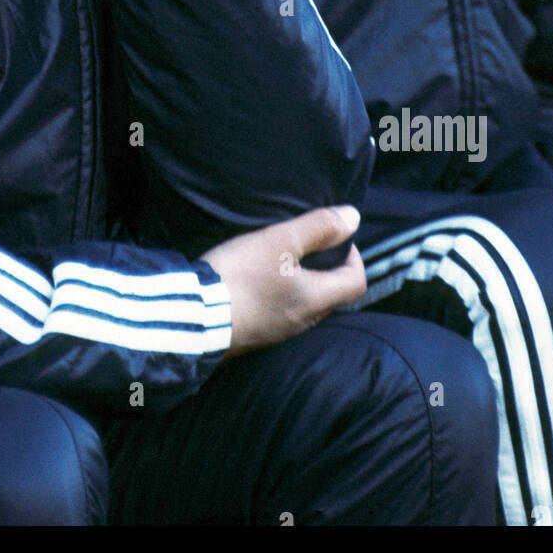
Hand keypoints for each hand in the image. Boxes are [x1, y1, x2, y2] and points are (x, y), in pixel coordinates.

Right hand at [201, 206, 365, 357]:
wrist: (195, 317)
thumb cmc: (241, 276)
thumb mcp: (279, 241)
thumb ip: (318, 227)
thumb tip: (353, 217)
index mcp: (315, 300)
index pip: (356, 283)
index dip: (355, 258)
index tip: (336, 240)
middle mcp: (303, 322)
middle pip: (332, 296)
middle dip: (328, 270)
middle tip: (309, 248)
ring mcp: (279, 333)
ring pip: (306, 307)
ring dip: (303, 284)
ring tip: (281, 262)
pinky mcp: (256, 336)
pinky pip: (281, 315)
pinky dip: (281, 297)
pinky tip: (258, 284)